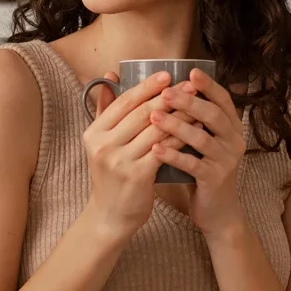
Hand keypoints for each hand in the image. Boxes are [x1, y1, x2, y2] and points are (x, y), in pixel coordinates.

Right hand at [82, 70, 178, 239]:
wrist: (110, 216)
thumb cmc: (111, 176)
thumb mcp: (101, 143)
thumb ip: (105, 110)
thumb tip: (109, 76)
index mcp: (94, 133)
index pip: (123, 102)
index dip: (147, 86)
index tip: (167, 75)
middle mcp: (104, 145)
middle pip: (141, 113)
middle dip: (168, 96)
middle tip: (189, 85)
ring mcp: (120, 161)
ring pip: (156, 130)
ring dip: (179, 114)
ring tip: (197, 103)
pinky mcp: (138, 176)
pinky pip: (164, 149)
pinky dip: (180, 136)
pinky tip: (194, 128)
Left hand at [148, 68, 247, 236]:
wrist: (217, 211)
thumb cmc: (204, 170)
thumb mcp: (202, 142)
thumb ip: (192, 121)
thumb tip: (167, 92)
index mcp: (232, 128)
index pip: (223, 100)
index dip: (208, 85)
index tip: (190, 71)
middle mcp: (234, 141)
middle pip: (213, 115)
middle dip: (188, 102)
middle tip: (165, 92)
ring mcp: (226, 161)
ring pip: (202, 138)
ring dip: (176, 125)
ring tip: (153, 116)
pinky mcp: (215, 180)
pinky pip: (193, 165)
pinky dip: (173, 155)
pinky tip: (155, 148)